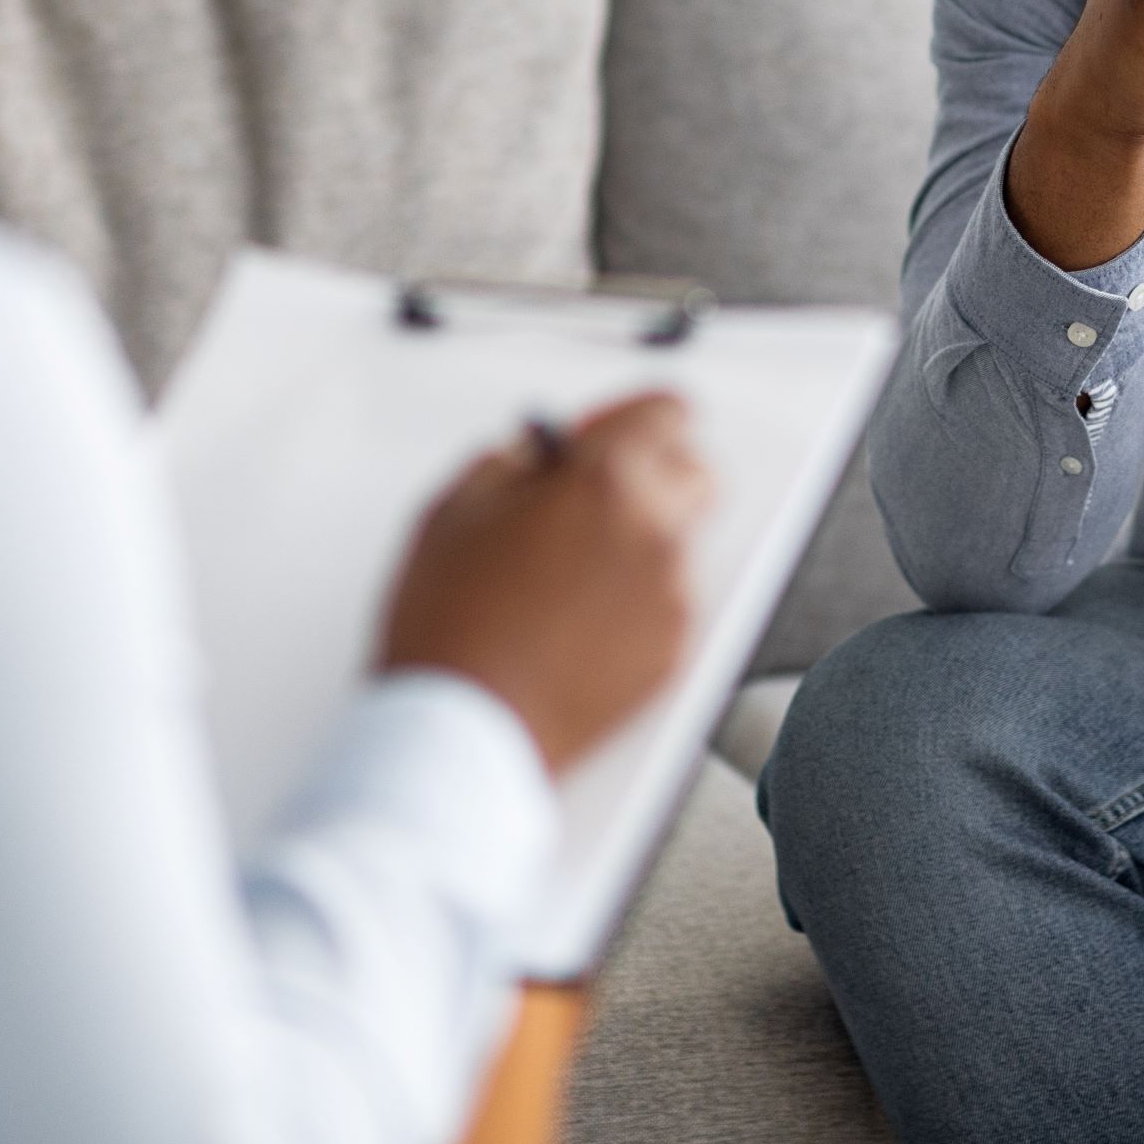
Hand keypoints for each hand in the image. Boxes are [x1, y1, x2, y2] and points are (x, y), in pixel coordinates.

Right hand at [377, 393, 712, 774]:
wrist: (462, 732)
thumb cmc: (449, 627)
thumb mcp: (453, 509)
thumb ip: (511, 460)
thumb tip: (541, 454)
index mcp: (607, 481)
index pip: (666, 411)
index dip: (627, 418)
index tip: (599, 432)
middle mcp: (655, 531)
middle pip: (695, 473)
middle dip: (650, 475)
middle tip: (590, 499)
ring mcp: (670, 596)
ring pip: (677, 542)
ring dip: (638, 540)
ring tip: (565, 576)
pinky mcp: (671, 653)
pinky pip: (666, 603)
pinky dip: (634, 600)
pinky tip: (573, 622)